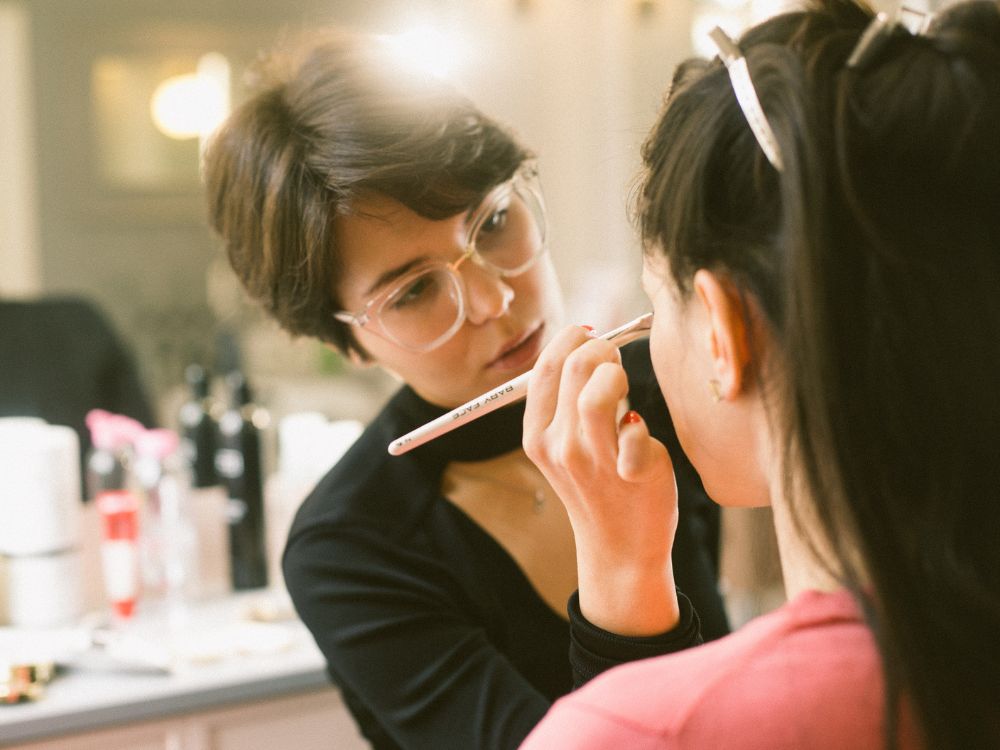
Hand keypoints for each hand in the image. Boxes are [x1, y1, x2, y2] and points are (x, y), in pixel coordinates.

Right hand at [523, 325, 679, 635]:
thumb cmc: (597, 485)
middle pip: (576, 367)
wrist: (619, 547)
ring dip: (618, 375)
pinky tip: (639, 432)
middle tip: (615, 358)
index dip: (569, 340)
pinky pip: (637, 428)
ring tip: (626, 385)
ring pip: (600, 390)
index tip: (589, 333)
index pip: (544, 369)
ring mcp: (595, 462)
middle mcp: (560, 447)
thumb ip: (566, 403)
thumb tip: (587, 344)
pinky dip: (642, 423)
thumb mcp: (564, 447)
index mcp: (537, 436)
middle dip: (602, 349)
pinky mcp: (633, 472)